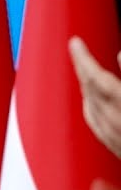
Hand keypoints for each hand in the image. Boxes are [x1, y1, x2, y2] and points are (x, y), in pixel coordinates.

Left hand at [70, 36, 120, 158]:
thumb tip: (119, 55)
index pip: (96, 78)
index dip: (83, 58)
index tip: (74, 42)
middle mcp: (116, 123)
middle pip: (89, 90)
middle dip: (82, 67)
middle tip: (78, 49)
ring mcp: (115, 138)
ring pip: (90, 106)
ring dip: (85, 85)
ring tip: (84, 69)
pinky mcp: (117, 148)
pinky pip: (95, 123)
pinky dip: (90, 106)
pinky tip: (92, 101)